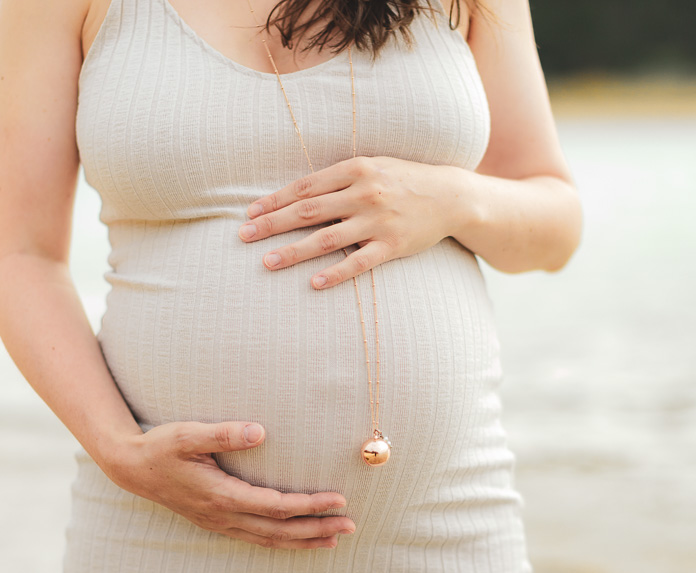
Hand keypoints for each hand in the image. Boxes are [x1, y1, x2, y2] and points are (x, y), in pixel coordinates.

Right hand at [99, 420, 356, 548]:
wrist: (132, 468)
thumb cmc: (161, 447)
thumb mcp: (188, 434)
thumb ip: (224, 433)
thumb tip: (261, 432)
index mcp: (221, 495)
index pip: (275, 506)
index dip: (308, 505)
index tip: (337, 499)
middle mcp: (223, 515)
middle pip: (279, 530)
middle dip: (316, 529)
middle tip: (351, 526)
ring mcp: (219, 523)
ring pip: (269, 540)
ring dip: (303, 541)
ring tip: (335, 539)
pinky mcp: (216, 522)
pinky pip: (256, 539)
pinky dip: (282, 541)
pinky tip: (297, 540)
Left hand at [238, 155, 479, 288]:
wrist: (451, 195)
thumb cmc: (403, 180)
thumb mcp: (372, 167)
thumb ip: (337, 179)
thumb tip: (295, 195)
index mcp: (355, 169)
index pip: (304, 186)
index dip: (274, 200)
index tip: (250, 213)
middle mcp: (364, 193)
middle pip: (307, 211)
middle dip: (272, 224)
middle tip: (243, 236)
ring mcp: (378, 220)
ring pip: (327, 238)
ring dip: (294, 251)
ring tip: (267, 262)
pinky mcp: (392, 244)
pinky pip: (359, 262)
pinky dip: (335, 273)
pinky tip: (313, 283)